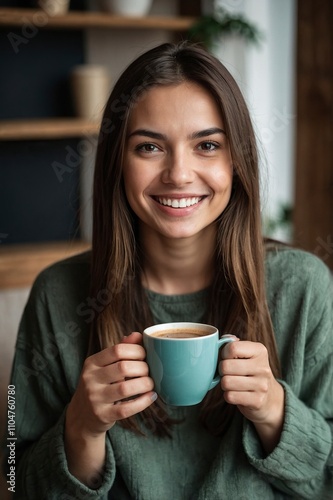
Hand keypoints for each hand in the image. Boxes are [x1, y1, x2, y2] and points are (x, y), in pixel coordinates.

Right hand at [64, 332, 155, 485]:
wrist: (81, 416)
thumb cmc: (99, 386)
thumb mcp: (103, 366)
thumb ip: (120, 350)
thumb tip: (137, 335)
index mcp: (92, 363)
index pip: (117, 350)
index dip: (136, 350)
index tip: (146, 355)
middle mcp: (90, 379)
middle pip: (123, 368)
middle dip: (143, 368)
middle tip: (150, 371)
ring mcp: (95, 398)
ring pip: (125, 388)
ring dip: (144, 385)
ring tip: (151, 384)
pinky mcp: (102, 415)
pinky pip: (126, 408)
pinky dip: (142, 402)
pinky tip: (151, 397)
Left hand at [220, 340, 284, 452]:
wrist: (269, 397)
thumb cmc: (251, 371)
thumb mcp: (247, 354)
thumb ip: (233, 344)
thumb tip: (222, 340)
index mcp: (260, 350)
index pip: (232, 347)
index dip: (223, 353)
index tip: (227, 358)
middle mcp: (263, 367)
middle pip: (226, 366)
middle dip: (222, 371)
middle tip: (228, 373)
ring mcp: (262, 385)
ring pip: (226, 382)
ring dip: (224, 384)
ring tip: (233, 383)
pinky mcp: (258, 401)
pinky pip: (230, 396)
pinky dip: (229, 395)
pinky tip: (236, 393)